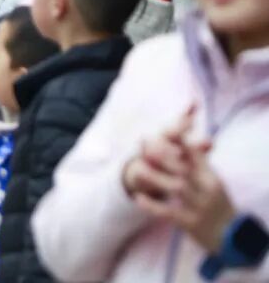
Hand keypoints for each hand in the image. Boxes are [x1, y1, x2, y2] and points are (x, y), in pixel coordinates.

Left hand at [123, 107, 232, 252]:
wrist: (232, 237)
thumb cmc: (217, 203)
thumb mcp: (211, 181)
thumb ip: (196, 161)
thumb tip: (178, 137)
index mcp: (212, 177)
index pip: (194, 154)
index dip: (175, 143)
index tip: (157, 133)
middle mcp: (208, 190)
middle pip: (184, 169)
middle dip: (164, 157)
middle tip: (144, 147)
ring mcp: (200, 207)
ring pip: (177, 188)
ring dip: (156, 177)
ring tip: (138, 169)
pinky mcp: (191, 223)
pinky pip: (169, 212)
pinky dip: (153, 205)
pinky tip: (138, 198)